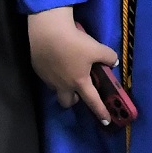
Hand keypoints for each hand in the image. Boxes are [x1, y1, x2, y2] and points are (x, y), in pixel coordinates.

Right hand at [29, 6, 120, 124]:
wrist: (47, 32)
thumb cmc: (74, 42)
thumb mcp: (97, 48)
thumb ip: (109, 57)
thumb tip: (113, 63)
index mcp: (79, 82)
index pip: (92, 101)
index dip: (100, 111)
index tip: (106, 121)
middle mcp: (62, 85)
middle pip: (67, 102)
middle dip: (74, 99)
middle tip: (79, 89)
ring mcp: (48, 79)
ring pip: (56, 89)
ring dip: (63, 86)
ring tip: (66, 71)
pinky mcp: (38, 70)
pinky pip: (48, 77)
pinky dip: (53, 73)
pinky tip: (56, 60)